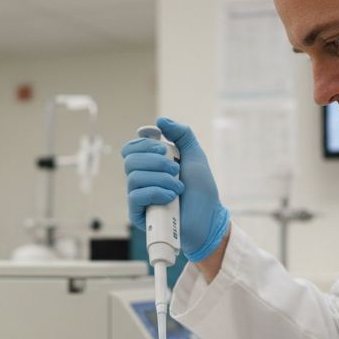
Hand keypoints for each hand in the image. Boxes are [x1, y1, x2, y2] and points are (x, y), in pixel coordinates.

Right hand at [121, 117, 230, 262]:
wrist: (208, 218)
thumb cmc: (201, 191)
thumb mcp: (195, 155)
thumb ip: (182, 134)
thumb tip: (160, 120)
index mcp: (150, 165)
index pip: (131, 148)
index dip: (143, 143)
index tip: (162, 146)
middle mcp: (141, 179)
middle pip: (130, 160)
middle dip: (156, 161)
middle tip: (176, 169)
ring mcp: (139, 197)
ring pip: (133, 177)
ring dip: (161, 179)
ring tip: (178, 187)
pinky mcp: (138, 214)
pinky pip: (136, 196)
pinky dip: (156, 193)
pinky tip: (171, 198)